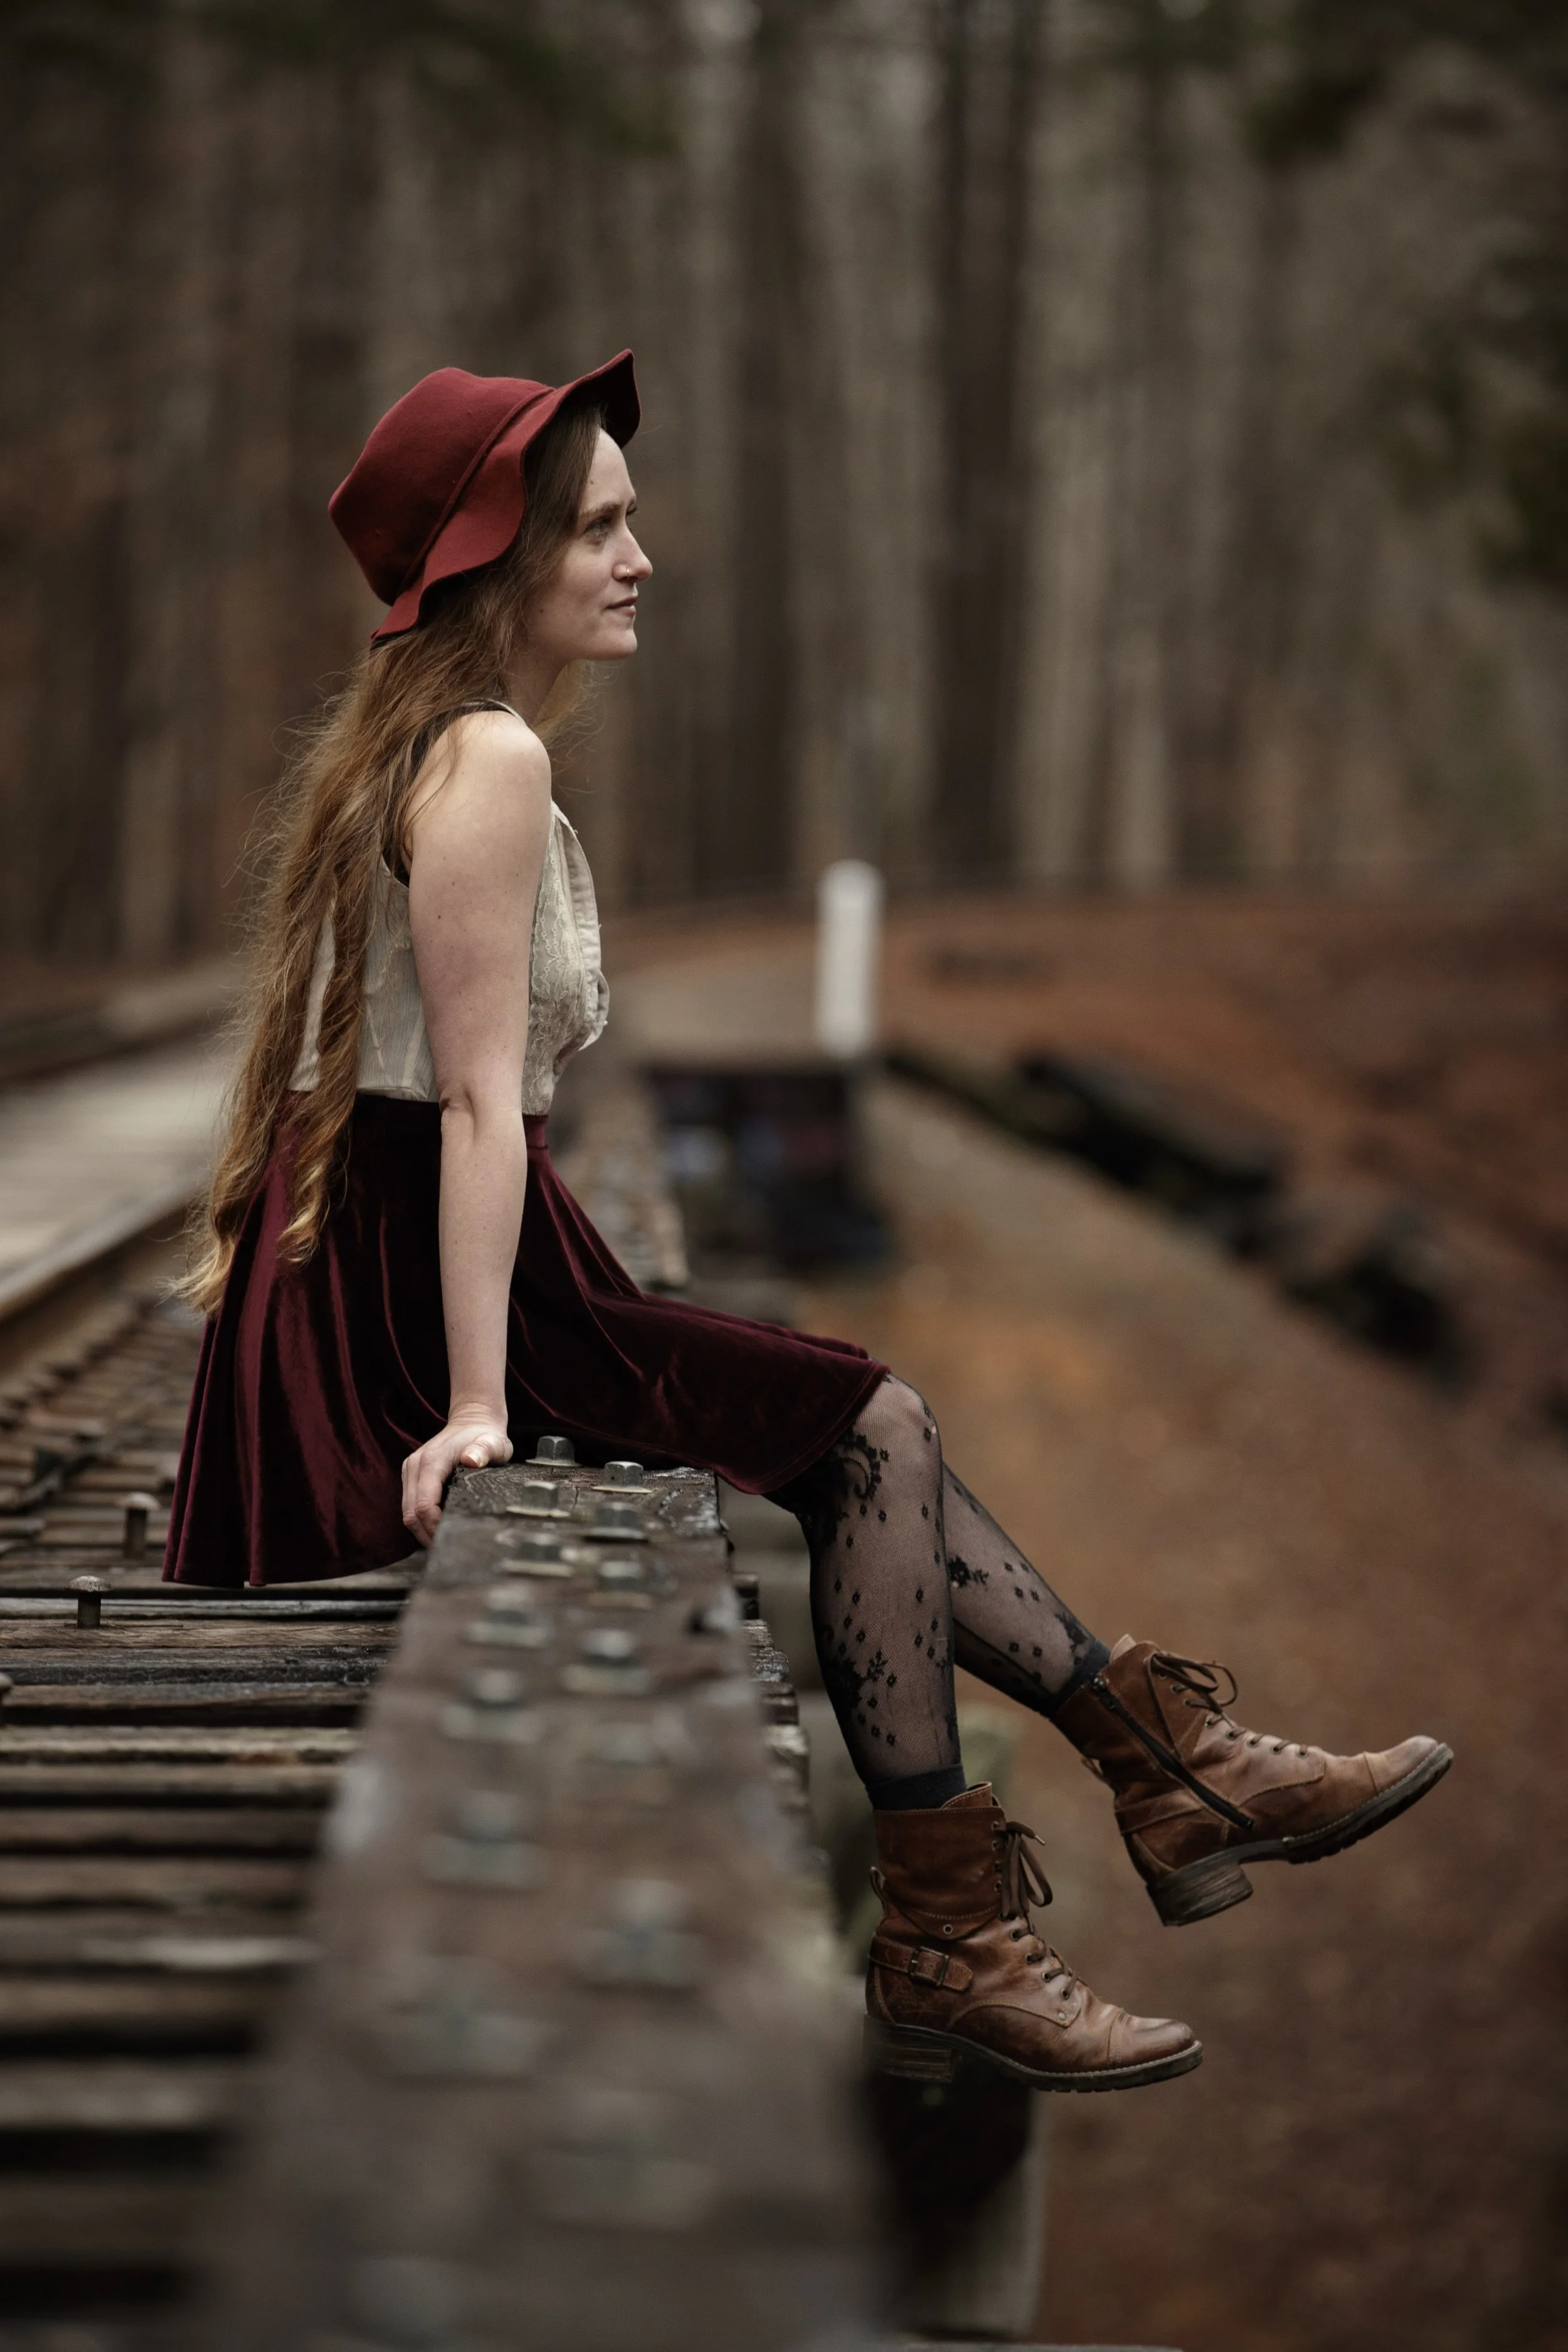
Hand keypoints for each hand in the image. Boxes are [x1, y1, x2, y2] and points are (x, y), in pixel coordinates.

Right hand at [401, 1413, 512, 1547]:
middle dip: (426, 1535)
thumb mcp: (493, 1442)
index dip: (434, 1528)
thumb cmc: (485, 1435)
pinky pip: (410, 1504)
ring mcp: (410, 1470)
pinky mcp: (411, 1475)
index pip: (423, 1505)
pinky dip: (420, 1520)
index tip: (451, 1540)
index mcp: (431, 1462)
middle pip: (411, 1513)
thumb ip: (484, 1450)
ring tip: (442, 1543)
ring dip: (421, 1530)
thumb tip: (471, 1460)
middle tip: (447, 1550)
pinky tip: (437, 1528)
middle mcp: (415, 1466)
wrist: (472, 1419)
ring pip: (407, 1511)